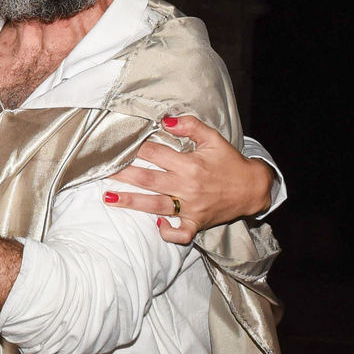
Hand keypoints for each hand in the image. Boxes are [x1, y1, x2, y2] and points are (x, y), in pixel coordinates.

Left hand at [105, 115, 274, 243]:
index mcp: (190, 164)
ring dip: (131, 202)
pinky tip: (155, 225)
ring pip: (155, 205)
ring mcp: (191, 207)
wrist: (253, 188)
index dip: (135, 149)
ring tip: (108, 197)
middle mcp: (188, 186)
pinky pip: (181, 233)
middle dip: (123, 175)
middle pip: (148, 180)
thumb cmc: (230, 162)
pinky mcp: (197, 223)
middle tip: (100, 171)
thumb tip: (165, 119)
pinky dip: (168, 231)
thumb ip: (190, 126)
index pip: (155, 154)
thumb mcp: (214, 139)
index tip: (116, 146)